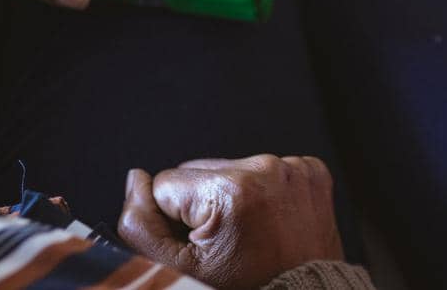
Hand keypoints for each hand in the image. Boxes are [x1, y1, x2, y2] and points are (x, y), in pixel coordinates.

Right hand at [118, 157, 344, 289]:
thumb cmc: (245, 289)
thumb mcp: (180, 271)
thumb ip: (141, 226)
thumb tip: (135, 179)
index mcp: (230, 192)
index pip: (166, 184)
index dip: (175, 220)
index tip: (202, 243)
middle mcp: (265, 169)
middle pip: (199, 171)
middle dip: (203, 203)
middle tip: (227, 242)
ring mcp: (293, 168)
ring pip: (231, 169)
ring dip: (231, 195)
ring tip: (250, 233)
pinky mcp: (311, 170)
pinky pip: (265, 170)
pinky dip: (262, 192)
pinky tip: (270, 222)